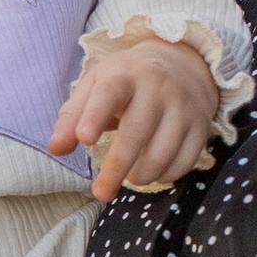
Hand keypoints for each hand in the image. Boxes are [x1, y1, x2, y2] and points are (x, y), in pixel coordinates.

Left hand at [50, 36, 221, 200]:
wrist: (182, 64)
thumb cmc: (127, 81)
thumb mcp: (96, 87)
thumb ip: (72, 117)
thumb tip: (56, 149)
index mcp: (125, 75)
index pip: (108, 93)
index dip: (95, 116)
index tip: (84, 140)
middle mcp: (157, 88)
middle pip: (136, 131)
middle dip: (117, 166)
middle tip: (101, 192)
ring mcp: (182, 107)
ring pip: (163, 151)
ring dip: (142, 175)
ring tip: (130, 177)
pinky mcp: (200, 126)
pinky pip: (184, 161)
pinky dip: (166, 175)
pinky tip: (153, 173)